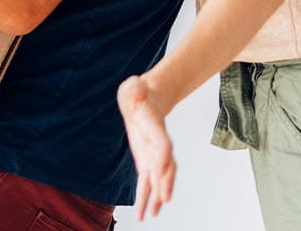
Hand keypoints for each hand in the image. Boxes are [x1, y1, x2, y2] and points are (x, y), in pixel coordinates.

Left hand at [118, 74, 176, 219]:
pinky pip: (148, 181)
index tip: (163, 166)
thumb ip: (137, 89)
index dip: (164, 154)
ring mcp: (153, 154)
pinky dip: (147, 196)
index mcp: (155, 127)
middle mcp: (158, 144)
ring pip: (158, 179)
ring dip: (156, 196)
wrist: (149, 99)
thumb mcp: (135, 86)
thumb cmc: (140, 92)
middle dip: (165, 182)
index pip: (162, 142)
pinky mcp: (146, 160)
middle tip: (164, 199)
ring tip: (151, 214)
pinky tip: (145, 212)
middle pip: (165, 166)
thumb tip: (136, 87)